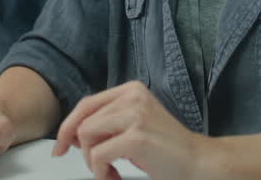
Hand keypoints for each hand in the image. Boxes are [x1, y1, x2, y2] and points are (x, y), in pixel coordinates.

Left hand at [54, 81, 223, 179]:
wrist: (200, 163)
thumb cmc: (167, 149)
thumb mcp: (134, 125)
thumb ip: (107, 122)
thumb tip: (70, 134)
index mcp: (131, 90)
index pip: (85, 105)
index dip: (67, 127)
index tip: (60, 147)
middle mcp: (132, 96)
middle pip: (82, 122)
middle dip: (82, 150)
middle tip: (96, 168)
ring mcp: (135, 115)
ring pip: (86, 137)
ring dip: (93, 162)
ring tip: (111, 172)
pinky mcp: (136, 137)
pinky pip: (98, 155)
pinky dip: (101, 172)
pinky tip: (116, 177)